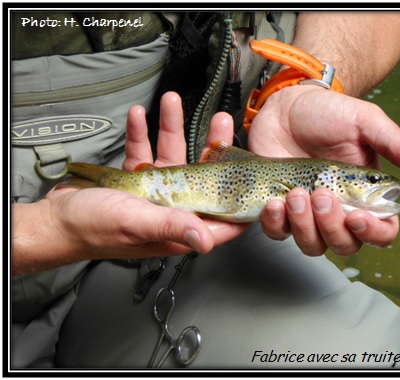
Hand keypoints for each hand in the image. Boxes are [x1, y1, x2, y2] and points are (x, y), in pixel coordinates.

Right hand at [41, 93, 245, 265]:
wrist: (58, 221)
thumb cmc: (96, 230)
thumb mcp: (139, 223)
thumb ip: (173, 227)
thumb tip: (205, 240)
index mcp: (180, 226)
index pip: (222, 217)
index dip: (241, 202)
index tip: (255, 179)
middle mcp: (173, 208)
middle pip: (203, 176)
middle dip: (212, 146)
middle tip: (220, 122)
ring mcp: (156, 192)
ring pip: (173, 156)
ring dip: (171, 128)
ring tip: (172, 102)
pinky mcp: (137, 180)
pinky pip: (144, 151)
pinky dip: (141, 133)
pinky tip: (139, 116)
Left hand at [250, 86, 399, 255]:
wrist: (285, 106)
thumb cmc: (327, 113)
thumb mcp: (364, 122)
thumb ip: (395, 144)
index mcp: (366, 195)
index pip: (382, 231)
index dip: (373, 233)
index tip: (356, 216)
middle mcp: (339, 210)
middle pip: (345, 245)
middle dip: (331, 226)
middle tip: (319, 195)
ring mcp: (308, 214)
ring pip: (312, 245)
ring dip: (303, 226)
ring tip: (296, 193)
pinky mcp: (280, 211)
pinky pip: (278, 233)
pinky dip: (275, 224)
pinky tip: (275, 201)